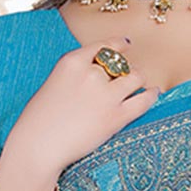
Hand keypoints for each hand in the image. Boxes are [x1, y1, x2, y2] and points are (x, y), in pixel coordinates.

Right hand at [0, 36, 159, 190]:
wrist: (37, 146)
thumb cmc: (38, 120)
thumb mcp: (52, 84)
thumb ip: (75, 76)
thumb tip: (97, 76)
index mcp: (72, 61)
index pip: (103, 46)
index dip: (118, 44)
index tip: (126, 44)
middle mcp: (91, 73)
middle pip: (120, 63)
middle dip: (123, 70)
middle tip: (125, 77)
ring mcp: (106, 94)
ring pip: (136, 77)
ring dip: (138, 80)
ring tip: (140, 86)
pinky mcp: (117, 116)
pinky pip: (144, 100)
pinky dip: (151, 95)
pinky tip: (153, 93)